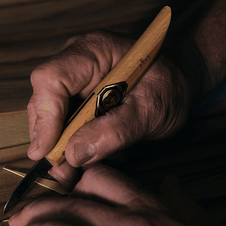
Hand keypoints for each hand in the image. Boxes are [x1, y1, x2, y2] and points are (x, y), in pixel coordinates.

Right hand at [27, 31, 206, 186]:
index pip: (52, 79)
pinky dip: (71, 142)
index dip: (45, 117)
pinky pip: (64, 120)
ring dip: (59, 145)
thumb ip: (116, 132)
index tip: (47, 152)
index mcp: (94, 51)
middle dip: (49, 139)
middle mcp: (77, 60)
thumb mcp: (152, 112)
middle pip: (44, 99)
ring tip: (74, 173)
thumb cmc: (170, 87)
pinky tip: (86, 158)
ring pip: (50, 114)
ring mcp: (75, 77)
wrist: (181, 80)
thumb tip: (75, 154)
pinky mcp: (78, 95)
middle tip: (62, 174)